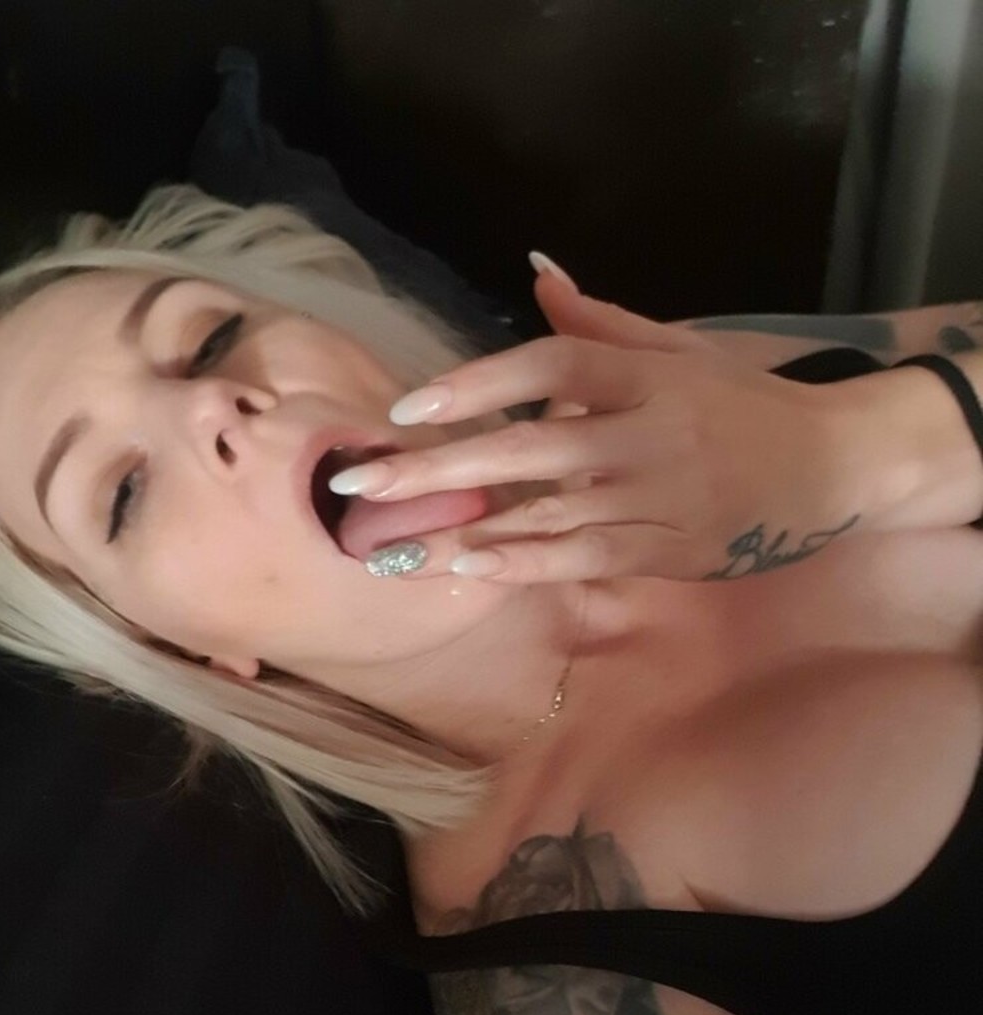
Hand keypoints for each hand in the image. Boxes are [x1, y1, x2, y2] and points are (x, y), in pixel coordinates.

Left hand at [333, 264, 878, 582]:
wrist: (830, 467)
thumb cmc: (742, 405)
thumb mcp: (680, 350)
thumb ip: (602, 324)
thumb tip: (537, 273)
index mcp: (646, 374)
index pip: (551, 365)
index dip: (477, 383)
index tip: (408, 407)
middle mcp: (646, 434)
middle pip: (528, 447)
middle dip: (437, 466)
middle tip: (360, 483)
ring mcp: (655, 497)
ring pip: (545, 513)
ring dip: (464, 525)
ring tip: (390, 539)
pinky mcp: (665, 550)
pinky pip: (582, 557)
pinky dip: (525, 562)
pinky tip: (468, 565)